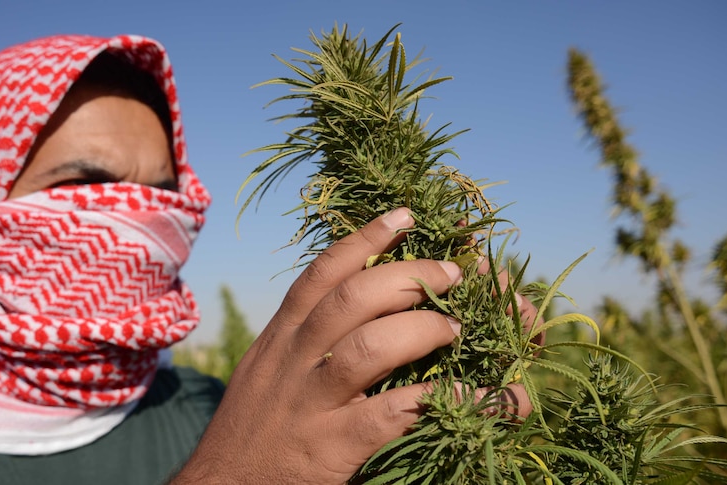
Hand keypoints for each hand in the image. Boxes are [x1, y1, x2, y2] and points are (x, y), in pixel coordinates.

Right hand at [175, 208, 534, 483]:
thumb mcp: (267, 369)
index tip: (405, 217)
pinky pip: (392, 414)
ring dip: (421, 330)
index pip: (321, 274)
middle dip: (407, 278)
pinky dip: (438, 399)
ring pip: (368, 348)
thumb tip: (352, 307)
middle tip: (452, 273)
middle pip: (351, 299)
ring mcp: (310, 402)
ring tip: (457, 328)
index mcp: (280, 336)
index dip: (365, 240)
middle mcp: (292, 360)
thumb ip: (301, 338)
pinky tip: (473, 395)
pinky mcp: (330, 446)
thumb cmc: (252, 426)